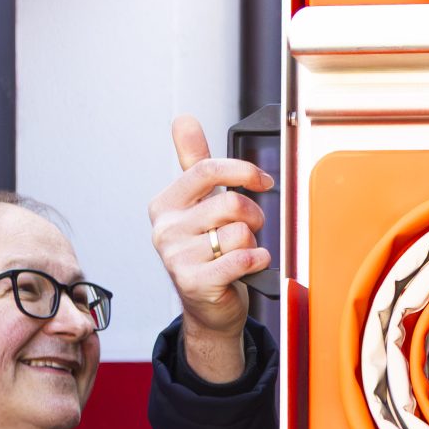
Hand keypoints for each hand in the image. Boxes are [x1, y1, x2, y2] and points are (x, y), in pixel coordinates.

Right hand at [148, 115, 272, 382]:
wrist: (208, 309)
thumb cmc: (208, 253)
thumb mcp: (199, 204)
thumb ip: (194, 161)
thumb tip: (183, 120)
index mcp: (166, 204)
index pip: (206, 169)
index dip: (243, 170)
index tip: (263, 180)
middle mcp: (165, 229)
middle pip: (230, 203)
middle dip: (253, 217)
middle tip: (250, 230)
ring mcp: (176, 257)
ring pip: (239, 233)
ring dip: (252, 244)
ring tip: (239, 254)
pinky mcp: (194, 282)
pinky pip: (242, 258)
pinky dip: (256, 262)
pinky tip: (248, 267)